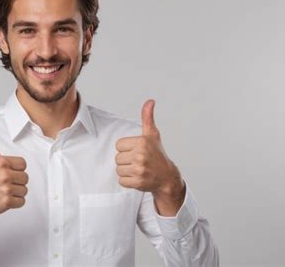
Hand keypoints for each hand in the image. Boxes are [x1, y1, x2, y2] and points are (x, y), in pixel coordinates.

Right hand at [0, 119, 27, 223]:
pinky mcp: (7, 202)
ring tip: (4, 190)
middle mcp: (4, 174)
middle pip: (25, 177)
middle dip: (17, 180)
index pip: (23, 164)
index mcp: (2, 162)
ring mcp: (5, 188)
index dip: (16, 168)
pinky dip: (15, 202)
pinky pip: (22, 201)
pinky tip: (5, 198)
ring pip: (25, 190)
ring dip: (16, 191)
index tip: (5, 170)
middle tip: (4, 181)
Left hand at [115, 100, 184, 214]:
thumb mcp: (152, 135)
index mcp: (142, 142)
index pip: (118, 145)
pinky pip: (121, 181)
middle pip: (117, 158)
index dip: (126, 149)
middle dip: (126, 160)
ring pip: (118, 170)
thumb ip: (147, 117)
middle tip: (138, 161)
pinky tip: (137, 177)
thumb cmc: (157, 155)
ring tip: (138, 169)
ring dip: (126, 171)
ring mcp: (140, 170)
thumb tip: (150, 101)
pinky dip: (127, 181)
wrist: (167, 177)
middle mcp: (141, 156)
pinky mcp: (138, 182)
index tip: (137, 151)